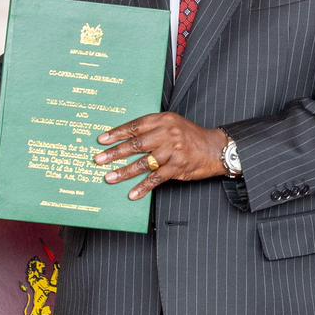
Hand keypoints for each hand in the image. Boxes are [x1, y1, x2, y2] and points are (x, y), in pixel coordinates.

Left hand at [94, 113, 227, 199]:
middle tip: (98, 159)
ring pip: (144, 163)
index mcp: (163, 120)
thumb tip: (125, 139)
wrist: (215, 148)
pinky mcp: (178, 167)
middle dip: (115, 153)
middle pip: (136, 144)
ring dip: (125, 172)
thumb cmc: (189, 136)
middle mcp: (167, 133)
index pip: (135, 126)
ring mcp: (173, 151)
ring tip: (110, 177)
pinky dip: (143, 187)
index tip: (101, 140)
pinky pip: (156, 178)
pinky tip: (132, 194)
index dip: (117, 133)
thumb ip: (152, 128)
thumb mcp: (172, 124)